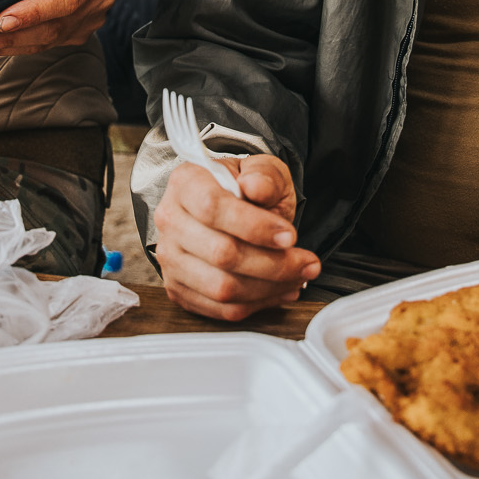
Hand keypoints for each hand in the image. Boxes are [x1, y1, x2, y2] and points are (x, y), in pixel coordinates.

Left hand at [0, 0, 114, 55]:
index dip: (34, 12)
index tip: (2, 19)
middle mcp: (96, 1)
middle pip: (52, 29)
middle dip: (10, 37)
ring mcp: (89, 20)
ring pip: (47, 41)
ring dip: (7, 45)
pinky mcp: (78, 31)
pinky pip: (46, 43)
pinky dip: (16, 45)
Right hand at [156, 154, 319, 320]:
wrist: (235, 207)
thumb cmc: (248, 187)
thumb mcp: (265, 170)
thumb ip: (264, 175)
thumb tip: (256, 187)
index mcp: (186, 183)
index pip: (212, 208)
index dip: (255, 226)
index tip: (290, 235)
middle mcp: (170, 221)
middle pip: (220, 253)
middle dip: (273, 263)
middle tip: (308, 262)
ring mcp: (170, 259)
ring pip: (222, 287)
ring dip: (270, 288)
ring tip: (299, 276)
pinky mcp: (178, 289)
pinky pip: (221, 309)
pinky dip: (258, 304)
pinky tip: (281, 289)